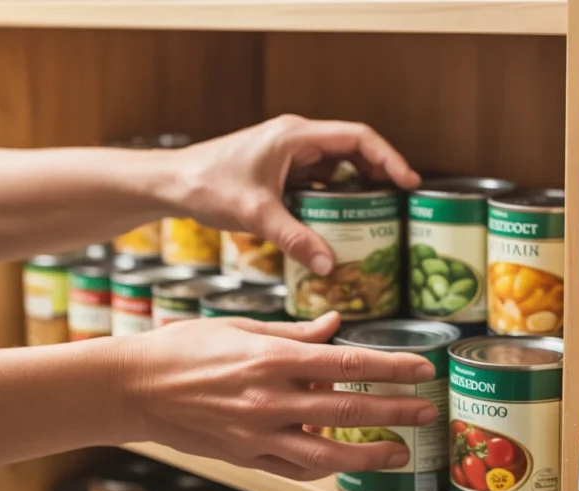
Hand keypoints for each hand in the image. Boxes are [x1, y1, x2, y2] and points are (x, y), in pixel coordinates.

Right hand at [117, 312, 437, 480]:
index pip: (348, 363)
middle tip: (428, 412)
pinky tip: (346, 463)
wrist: (132, 388)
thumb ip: (293, 331)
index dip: (391, 367)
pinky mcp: (245, 457)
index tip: (423, 368)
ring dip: (370, 454)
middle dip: (395, 411)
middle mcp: (269, 399)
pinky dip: (325, 467)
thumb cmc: (184, 347)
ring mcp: (257, 434)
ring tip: (400, 452)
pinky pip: (295, 468)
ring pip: (327, 452)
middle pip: (348, 410)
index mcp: (271, 358)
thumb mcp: (240, 327)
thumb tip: (336, 323)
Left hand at [160, 115, 420, 275]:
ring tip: (379, 212)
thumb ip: (295, 239)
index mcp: (295, 136)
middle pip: (352, 149)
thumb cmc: (206, 185)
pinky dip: (335, 196)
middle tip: (401, 200)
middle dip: (379, 172)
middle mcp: (295, 140)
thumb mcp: (256, 215)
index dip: (388, 157)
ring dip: (358, 185)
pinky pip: (318, 180)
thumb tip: (330, 265)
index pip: (357, 137)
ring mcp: (287, 155)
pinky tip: (341, 221)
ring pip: (336, 165)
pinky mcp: (279, 172)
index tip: (408, 181)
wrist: (170, 185)